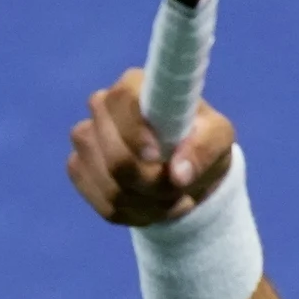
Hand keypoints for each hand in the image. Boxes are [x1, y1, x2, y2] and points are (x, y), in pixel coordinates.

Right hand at [67, 68, 234, 226]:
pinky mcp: (79, 168)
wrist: (186, 167)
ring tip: (175, 197)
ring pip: (110, 185)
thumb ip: (203, 149)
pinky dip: (135, 213)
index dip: (136, 133)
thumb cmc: (202, 139)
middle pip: (115, 156)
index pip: (121, 100)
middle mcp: (102, 106)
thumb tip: (178, 174)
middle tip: (180, 187)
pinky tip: (155, 206)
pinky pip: (103, 204)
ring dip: (148, 201)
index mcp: (136, 85)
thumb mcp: (218, 138)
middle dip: (152, 182)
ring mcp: (86, 138)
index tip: (158, 156)